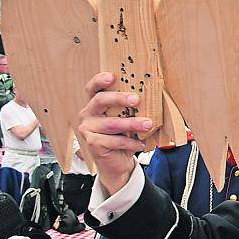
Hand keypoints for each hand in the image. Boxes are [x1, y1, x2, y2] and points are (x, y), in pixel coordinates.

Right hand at [77, 72, 151, 194]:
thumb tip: (151, 98)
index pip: (92, 88)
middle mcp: (87, 114)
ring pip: (111, 123)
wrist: (116, 162)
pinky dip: (130, 142)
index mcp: (94, 104)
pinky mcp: (92, 144)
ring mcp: (87, 129)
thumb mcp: (125, 119)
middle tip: (136, 100)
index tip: (112, 76)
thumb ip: (130, 108)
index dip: (100, 80)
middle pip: (100, 101)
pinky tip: (141, 144)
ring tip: (148, 124)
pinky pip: (114, 141)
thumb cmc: (122, 135)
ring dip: (132, 124)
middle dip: (119, 98)